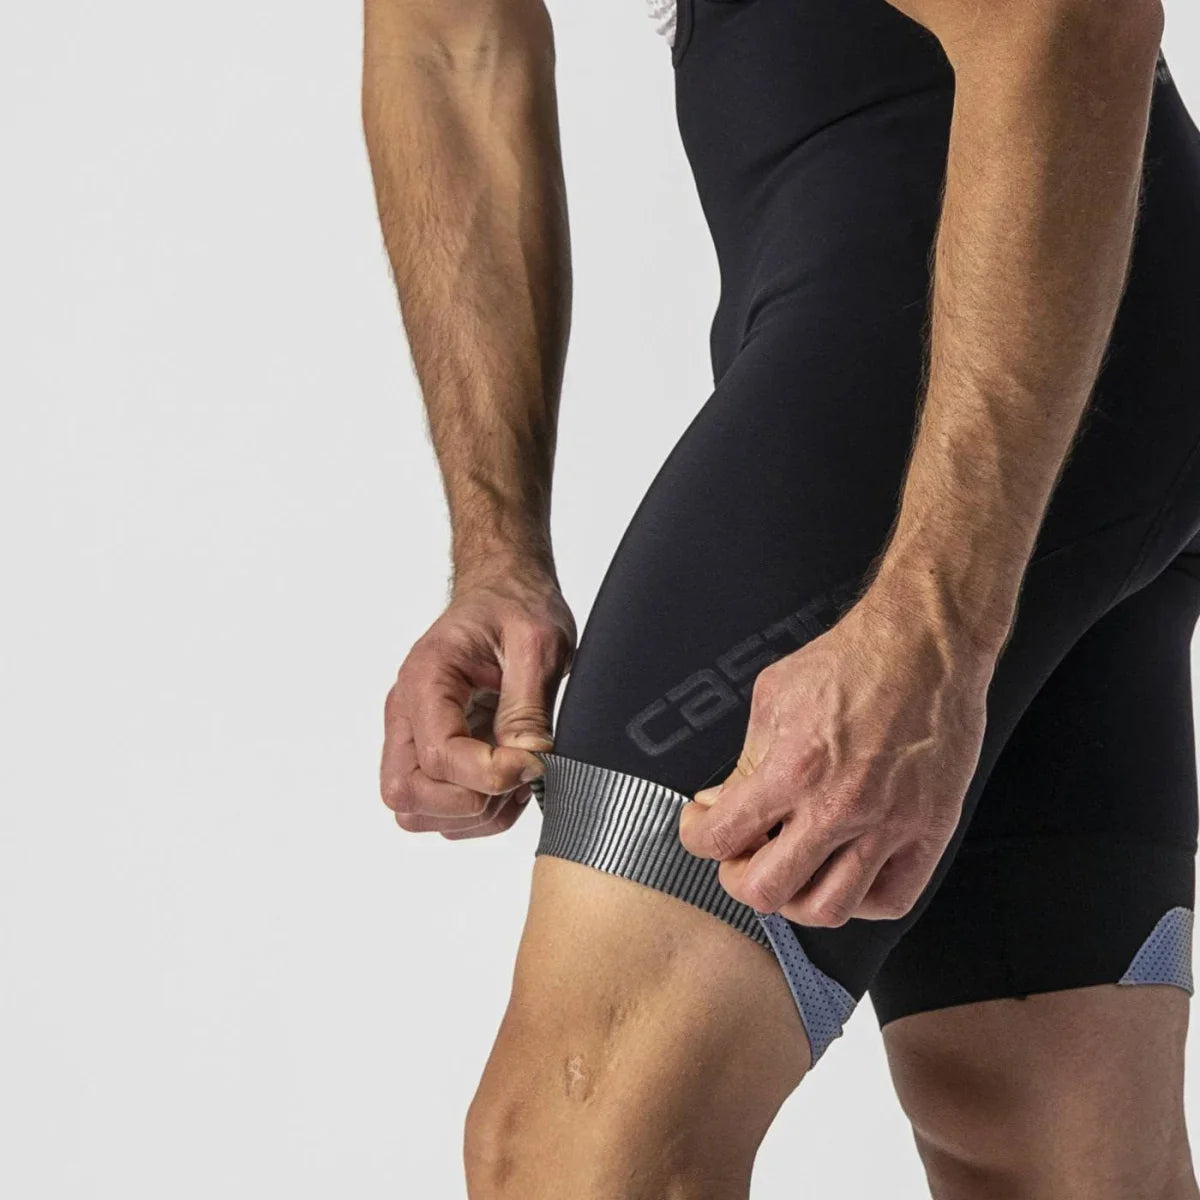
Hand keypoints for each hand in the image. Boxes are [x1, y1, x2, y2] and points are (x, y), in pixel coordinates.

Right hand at [380, 560, 576, 839]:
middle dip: (473, 800)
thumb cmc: (515, 607)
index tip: (534, 760)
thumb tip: (527, 761)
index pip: (439, 755)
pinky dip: (476, 814)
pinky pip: (438, 813)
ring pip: (418, 812)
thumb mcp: (539, 643)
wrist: (504, 591)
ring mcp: (413, 738)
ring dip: (474, 812)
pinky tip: (508, 781)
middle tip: (521, 772)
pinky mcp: (429, 756)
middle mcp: (406, 712)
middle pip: (409, 794)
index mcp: (426, 677)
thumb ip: (528, 706)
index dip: (490, 774)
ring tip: (517, 775)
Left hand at [677, 589, 995, 925]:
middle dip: (739, 877)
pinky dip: (860, 901)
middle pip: (767, 891)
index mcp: (792, 769)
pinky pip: (890, 900)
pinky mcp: (930, 831)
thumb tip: (718, 803)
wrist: (925, 643)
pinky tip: (845, 875)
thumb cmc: (850, 661)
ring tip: (791, 872)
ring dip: (796, 899)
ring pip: (828, 909)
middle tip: (742, 856)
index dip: (697, 837)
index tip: (701, 825)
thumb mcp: (773, 697)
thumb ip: (745, 760)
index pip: (720, 837)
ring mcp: (888, 825)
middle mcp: (838, 807)